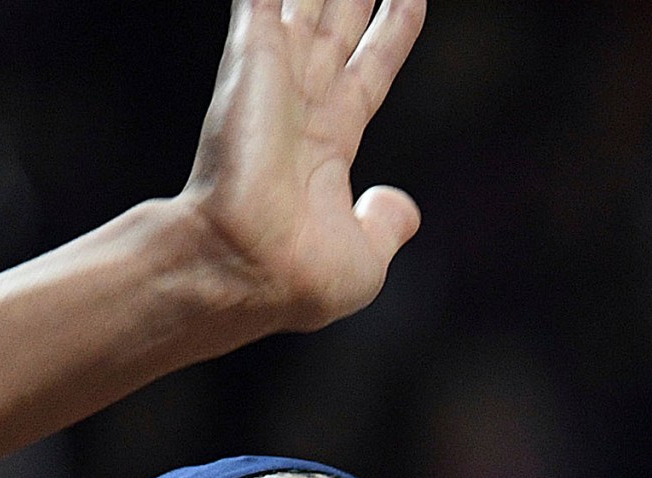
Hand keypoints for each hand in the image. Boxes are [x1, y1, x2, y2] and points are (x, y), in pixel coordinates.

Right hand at [181, 0, 427, 330]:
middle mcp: (301, 100)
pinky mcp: (255, 50)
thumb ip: (386, 224)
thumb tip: (400, 207)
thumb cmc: (300, 277)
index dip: (392, 29)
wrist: (250, 266)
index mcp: (328, 144)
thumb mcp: (366, 258)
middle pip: (339, 18)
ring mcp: (276, 71)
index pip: (370, 68)